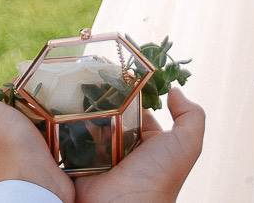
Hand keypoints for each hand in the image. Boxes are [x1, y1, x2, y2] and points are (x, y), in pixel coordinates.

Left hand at [0, 82, 71, 199]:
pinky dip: (53, 141)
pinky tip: (59, 134)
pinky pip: (45, 149)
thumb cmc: (7, 147)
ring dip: (42, 125)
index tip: (20, 89)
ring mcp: (15, 166)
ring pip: (30, 135)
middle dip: (25, 111)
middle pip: (10, 122)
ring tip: (53, 116)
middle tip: (39, 103)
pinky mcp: (37, 173)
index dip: (3, 96)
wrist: (35, 186)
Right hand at [74, 90, 203, 202]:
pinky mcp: (79, 163)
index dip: (130, 93)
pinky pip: (71, 140)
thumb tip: (175, 91)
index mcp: (148, 143)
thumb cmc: (158, 178)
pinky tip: (63, 112)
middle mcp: (123, 149)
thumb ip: (191, 116)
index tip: (117, 74)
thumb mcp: (186, 145)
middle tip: (90, 80)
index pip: (137, 111)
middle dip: (102, 100)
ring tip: (73, 93)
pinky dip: (66, 128)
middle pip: (110, 115)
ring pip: (89, 125)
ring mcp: (100, 156)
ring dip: (82, 111)